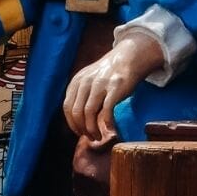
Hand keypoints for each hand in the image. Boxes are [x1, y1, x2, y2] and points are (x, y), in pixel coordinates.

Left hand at [63, 31, 165, 147]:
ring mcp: (100, 84)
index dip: (72, 123)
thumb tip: (76, 121)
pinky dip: (107, 123)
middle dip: (82, 129)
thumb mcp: (89, 79)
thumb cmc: (108, 74)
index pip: (67, 107)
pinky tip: (110, 129)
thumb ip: (80, 95)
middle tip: (90, 137)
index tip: (80, 132)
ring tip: (98, 136)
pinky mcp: (115, 88)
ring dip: (92, 129)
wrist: (128, 58)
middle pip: (77, 112)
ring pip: (88, 113)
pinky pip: (106, 110)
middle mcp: (86, 82)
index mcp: (77, 81)